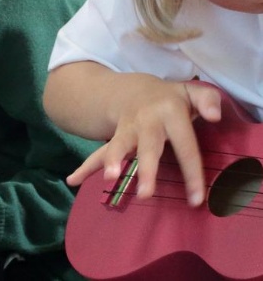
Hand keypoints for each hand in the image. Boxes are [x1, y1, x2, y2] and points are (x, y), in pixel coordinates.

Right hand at [66, 80, 221, 206]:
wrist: (133, 89)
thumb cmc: (168, 98)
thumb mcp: (189, 92)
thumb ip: (208, 100)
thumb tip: (215, 117)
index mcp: (169, 111)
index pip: (185, 145)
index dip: (192, 173)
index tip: (196, 200)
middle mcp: (146, 121)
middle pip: (147, 145)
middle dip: (146, 168)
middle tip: (146, 193)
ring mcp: (127, 129)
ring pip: (119, 145)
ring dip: (112, 160)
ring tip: (110, 177)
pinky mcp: (115, 137)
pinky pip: (98, 152)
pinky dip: (85, 167)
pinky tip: (73, 181)